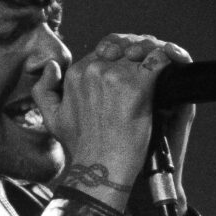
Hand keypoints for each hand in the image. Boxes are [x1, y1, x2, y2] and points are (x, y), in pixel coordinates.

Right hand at [33, 33, 194, 210]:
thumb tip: (52, 66)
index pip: (102, 52)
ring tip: (162, 65)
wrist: (102, 167)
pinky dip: (167, 61)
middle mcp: (93, 70)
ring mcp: (116, 76)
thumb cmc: (82, 147)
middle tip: (148, 63)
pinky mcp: (138, 85)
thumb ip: (44, 91)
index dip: (119, 58)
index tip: (130, 69)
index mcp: (75, 74)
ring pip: (142, 51)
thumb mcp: (52, 119)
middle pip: (123, 48)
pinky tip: (171, 68)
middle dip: (137, 52)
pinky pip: (158, 60)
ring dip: (154, 55)